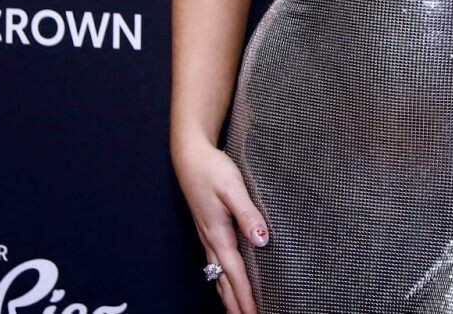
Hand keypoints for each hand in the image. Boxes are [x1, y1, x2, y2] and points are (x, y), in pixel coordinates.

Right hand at [172, 138, 269, 313]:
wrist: (190, 155)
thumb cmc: (212, 169)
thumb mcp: (233, 188)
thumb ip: (248, 214)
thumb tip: (262, 240)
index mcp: (218, 234)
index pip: (234, 273)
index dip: (245, 296)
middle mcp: (210, 239)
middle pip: (222, 281)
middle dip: (234, 304)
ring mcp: (207, 235)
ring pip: (217, 274)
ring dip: (227, 295)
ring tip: (237, 310)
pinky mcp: (207, 228)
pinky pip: (215, 262)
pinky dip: (222, 279)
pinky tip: (225, 281)